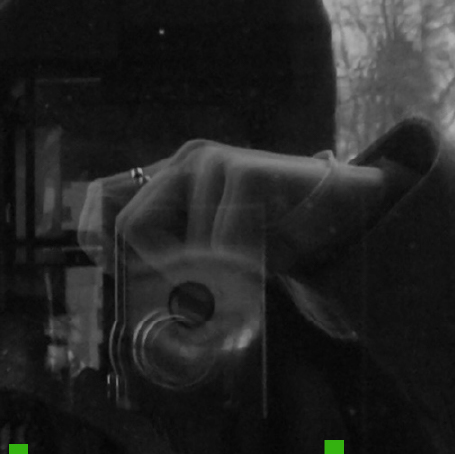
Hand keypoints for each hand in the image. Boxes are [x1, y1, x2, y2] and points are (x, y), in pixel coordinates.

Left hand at [84, 140, 393, 276]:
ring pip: (183, 249)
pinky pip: (222, 246)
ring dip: (218, 278)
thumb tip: (137, 293)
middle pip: (131, 229)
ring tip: (252, 269)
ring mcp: (213, 161)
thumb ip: (177, 263)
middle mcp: (185, 160)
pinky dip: (244, 267)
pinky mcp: (242, 172)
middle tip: (206, 294)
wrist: (348, 214)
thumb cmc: (279, 235)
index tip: (130, 280)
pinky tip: (270, 256)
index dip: (106, 248)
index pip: (107, 206)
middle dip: (166, 273)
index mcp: (172, 174)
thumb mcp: (216, 252)